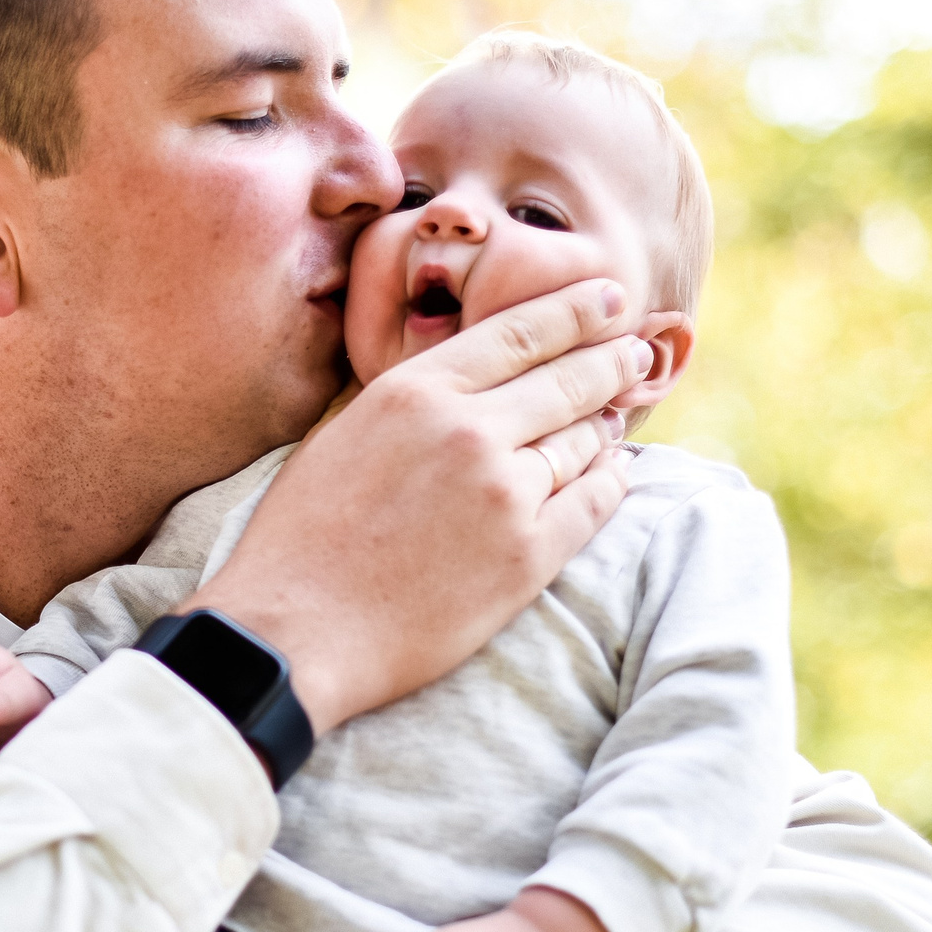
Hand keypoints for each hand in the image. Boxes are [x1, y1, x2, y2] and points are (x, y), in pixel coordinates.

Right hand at [185, 279, 643, 733]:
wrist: (293, 633)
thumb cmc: (301, 539)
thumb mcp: (341, 436)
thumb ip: (410, 402)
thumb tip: (468, 384)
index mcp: (414, 391)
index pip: (519, 332)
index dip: (576, 311)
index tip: (611, 298)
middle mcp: (468, 431)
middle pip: (568, 379)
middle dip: (612, 360)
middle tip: (637, 351)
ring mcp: (504, 494)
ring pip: (583, 441)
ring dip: (604, 426)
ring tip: (614, 417)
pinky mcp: (527, 557)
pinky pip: (594, 503)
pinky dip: (611, 482)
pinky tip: (615, 471)